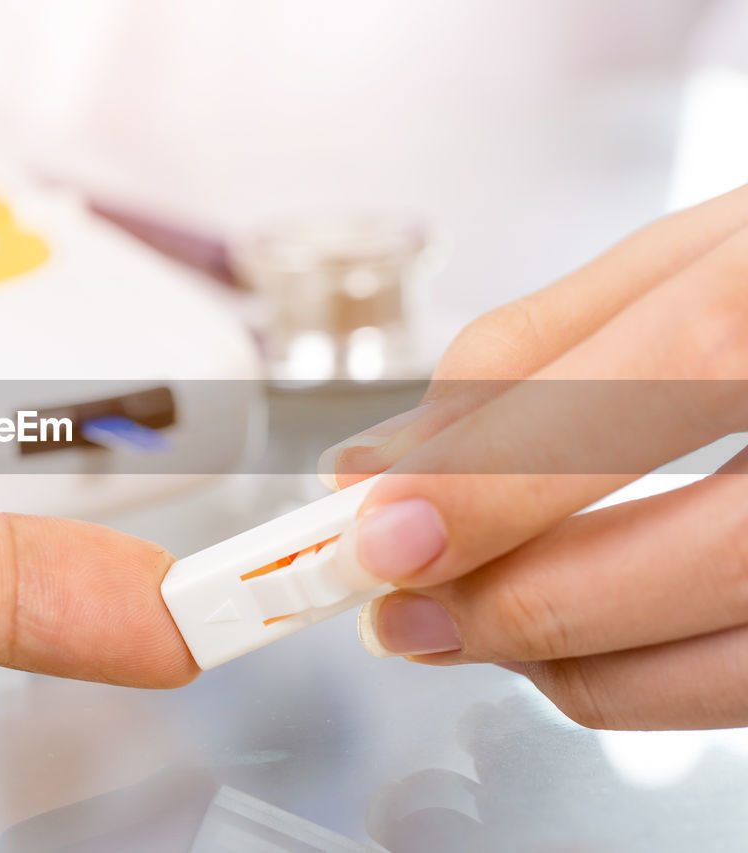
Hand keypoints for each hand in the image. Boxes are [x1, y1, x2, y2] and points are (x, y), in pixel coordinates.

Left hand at [317, 183, 747, 729]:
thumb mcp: (676, 264)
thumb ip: (527, 352)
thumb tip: (387, 465)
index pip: (673, 372)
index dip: (513, 470)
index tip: (383, 533)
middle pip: (722, 555)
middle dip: (525, 602)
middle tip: (401, 612)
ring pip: (738, 659)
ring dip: (570, 661)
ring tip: (463, 623)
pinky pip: (746, 685)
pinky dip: (636, 677)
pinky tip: (564, 632)